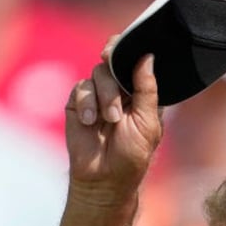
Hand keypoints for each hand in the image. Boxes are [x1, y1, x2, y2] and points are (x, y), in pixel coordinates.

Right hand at [64, 39, 162, 202]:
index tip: (122, 46)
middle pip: (114, 60)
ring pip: (98, 73)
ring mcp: (98, 95)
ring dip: (104, 95)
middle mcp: (119, 89)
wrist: (104, 179)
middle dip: (114, 67)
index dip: (129, 47)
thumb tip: (147, 56)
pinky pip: (81, 89)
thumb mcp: (148, 122)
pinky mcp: (78, 104)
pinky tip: (89, 122)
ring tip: (109, 119)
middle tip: (110, 64)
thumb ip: (147, 89)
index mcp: (140, 91)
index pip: (135, 60)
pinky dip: (86, 103)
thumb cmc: (132, 155)